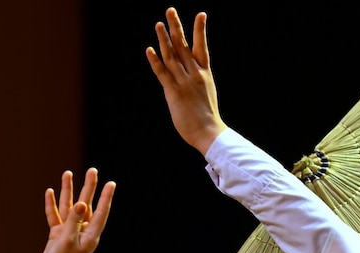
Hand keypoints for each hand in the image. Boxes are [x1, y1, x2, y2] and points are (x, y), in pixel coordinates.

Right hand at [39, 168, 114, 252]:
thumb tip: (81, 203)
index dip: (105, 197)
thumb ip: (73, 221)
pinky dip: (52, 205)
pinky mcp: (57, 235)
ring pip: (69, 207)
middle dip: (89, 187)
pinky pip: (55, 216)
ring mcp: (69, 232)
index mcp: (90, 234)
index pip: (100, 211)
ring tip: (68, 174)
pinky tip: (51, 192)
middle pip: (86, 204)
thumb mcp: (67, 242)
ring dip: (68, 191)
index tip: (111, 183)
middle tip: (92, 171)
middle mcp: (82, 231)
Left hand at [146, 8, 225, 154]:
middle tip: (170, 11)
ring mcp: (184, 82)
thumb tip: (184, 75)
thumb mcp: (206, 94)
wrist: (209, 133)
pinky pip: (162, 73)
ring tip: (158, 24)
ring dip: (163, 39)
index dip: (200, 30)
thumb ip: (195, 81)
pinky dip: (155, 61)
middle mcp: (195, 74)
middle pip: (183, 46)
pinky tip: (150, 49)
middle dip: (176, 27)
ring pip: (171, 56)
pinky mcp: (173, 92)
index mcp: (205, 74)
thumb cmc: (208, 118)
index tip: (201, 14)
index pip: (202, 47)